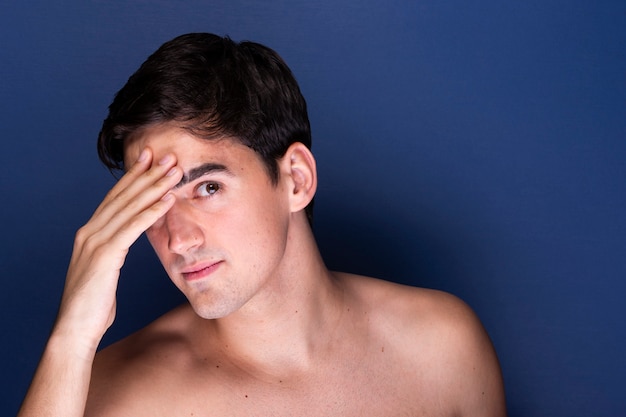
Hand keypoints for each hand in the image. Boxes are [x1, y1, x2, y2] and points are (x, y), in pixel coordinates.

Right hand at [53, 148, 181, 353]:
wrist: (74, 330)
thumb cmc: (92, 306)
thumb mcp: (103, 271)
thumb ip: (111, 252)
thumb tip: (122, 244)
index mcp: (89, 233)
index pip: (114, 198)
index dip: (133, 176)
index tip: (149, 159)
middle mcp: (89, 231)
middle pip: (123, 196)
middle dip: (146, 173)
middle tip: (167, 155)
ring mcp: (94, 242)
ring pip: (129, 207)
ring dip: (154, 187)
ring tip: (174, 170)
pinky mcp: (104, 256)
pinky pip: (132, 228)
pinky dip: (151, 212)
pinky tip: (168, 200)